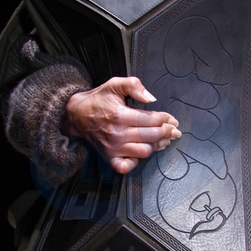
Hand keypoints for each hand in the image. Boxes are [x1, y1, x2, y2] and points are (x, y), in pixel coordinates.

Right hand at [65, 76, 180, 173]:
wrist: (77, 115)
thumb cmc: (98, 99)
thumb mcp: (114, 84)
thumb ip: (134, 85)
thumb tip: (151, 98)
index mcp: (120, 115)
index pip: (152, 120)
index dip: (165, 119)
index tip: (171, 119)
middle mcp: (117, 134)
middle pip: (152, 136)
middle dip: (167, 132)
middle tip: (174, 130)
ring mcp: (113, 148)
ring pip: (144, 151)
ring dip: (157, 146)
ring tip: (164, 140)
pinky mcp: (109, 157)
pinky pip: (126, 166)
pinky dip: (136, 162)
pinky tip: (141, 153)